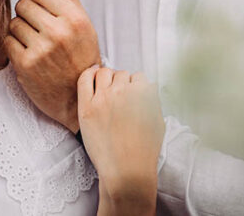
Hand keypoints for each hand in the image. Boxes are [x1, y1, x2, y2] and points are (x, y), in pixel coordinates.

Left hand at [4, 0, 100, 131]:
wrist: (76, 97)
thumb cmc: (80, 54)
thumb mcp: (82, 22)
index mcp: (74, 17)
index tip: (40, 6)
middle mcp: (58, 31)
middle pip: (24, 3)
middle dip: (27, 12)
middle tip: (37, 25)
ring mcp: (41, 49)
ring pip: (14, 21)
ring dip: (19, 29)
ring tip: (33, 40)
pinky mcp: (25, 65)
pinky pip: (8, 41)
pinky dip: (13, 45)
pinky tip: (27, 52)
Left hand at [77, 66, 163, 215]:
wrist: (127, 172)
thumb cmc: (144, 151)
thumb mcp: (158, 122)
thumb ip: (153, 100)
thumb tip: (148, 85)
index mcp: (143, 94)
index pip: (139, 76)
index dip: (136, 85)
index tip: (132, 92)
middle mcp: (123, 92)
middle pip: (121, 74)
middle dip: (122, 82)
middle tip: (119, 95)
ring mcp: (103, 99)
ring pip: (104, 73)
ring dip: (107, 78)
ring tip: (106, 89)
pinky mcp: (87, 108)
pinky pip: (85, 79)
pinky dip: (89, 74)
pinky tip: (91, 77)